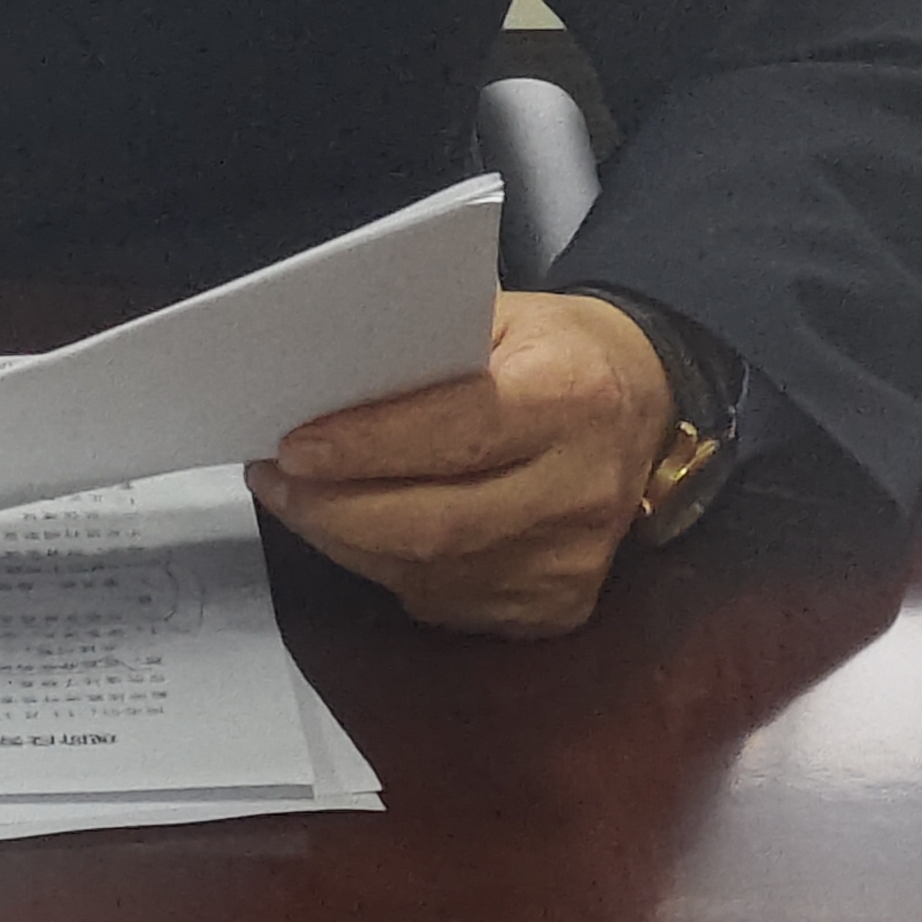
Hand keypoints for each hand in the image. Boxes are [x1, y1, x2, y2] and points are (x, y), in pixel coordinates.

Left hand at [245, 285, 678, 637]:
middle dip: (333, 509)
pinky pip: (448, 603)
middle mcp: (580, 489)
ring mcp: (573, 561)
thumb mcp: (504, 314)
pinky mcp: (560, 607)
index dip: (367, 447)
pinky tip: (358, 536)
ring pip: (429, 573)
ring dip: (346, 544)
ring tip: (298, 504)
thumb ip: (425, 343)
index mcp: (569, 397)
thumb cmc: (556, 349)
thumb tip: (322, 380)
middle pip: (434, 524)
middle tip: (273, 482)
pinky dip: (388, 571)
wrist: (648, 406)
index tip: (292, 447)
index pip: (457, 434)